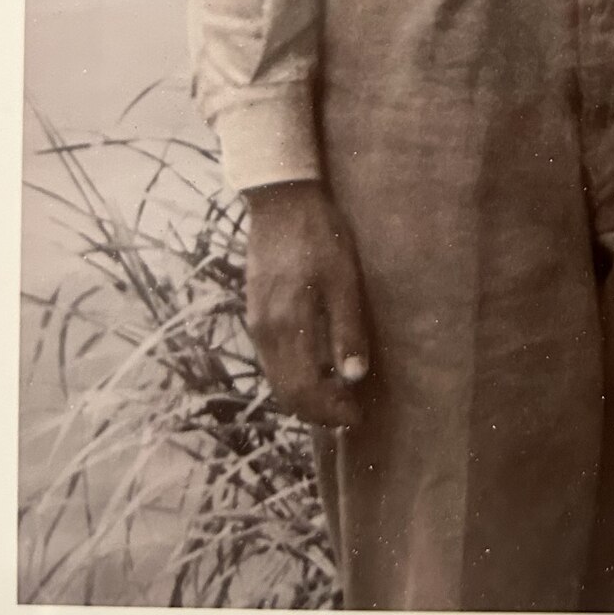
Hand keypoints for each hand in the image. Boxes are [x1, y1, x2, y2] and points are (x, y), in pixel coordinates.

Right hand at [245, 180, 370, 427]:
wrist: (281, 199)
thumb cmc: (318, 235)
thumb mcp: (343, 278)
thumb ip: (347, 329)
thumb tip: (354, 376)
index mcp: (286, 327)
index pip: (303, 391)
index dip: (330, 411)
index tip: (357, 415)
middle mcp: (265, 332)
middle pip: (286, 392)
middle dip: (318, 410)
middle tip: (351, 411)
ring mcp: (257, 322)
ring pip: (277, 377)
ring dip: (305, 393)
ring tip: (338, 392)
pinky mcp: (256, 311)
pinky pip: (272, 358)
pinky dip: (293, 373)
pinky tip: (318, 364)